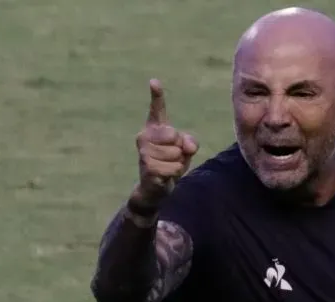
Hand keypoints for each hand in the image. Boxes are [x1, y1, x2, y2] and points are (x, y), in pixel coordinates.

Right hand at [132, 79, 198, 212]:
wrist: (155, 187)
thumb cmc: (170, 163)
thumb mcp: (184, 150)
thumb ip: (190, 143)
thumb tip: (186, 147)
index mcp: (154, 128)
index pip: (157, 109)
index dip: (156, 95)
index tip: (154, 81)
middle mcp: (144, 136)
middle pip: (174, 135)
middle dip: (180, 149)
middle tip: (172, 157)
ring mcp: (144, 152)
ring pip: (175, 153)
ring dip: (178, 163)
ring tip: (169, 167)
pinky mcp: (147, 167)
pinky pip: (174, 167)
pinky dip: (175, 173)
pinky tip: (165, 175)